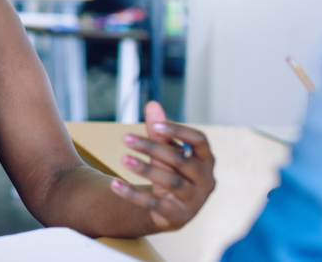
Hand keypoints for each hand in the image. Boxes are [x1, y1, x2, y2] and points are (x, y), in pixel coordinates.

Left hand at [109, 101, 214, 231]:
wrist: (174, 208)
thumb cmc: (173, 169)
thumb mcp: (166, 149)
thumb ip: (159, 129)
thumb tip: (152, 104)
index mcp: (206, 158)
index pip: (199, 140)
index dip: (178, 130)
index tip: (155, 124)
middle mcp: (206, 179)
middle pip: (180, 160)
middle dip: (152, 147)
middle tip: (125, 137)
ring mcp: (194, 200)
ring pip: (171, 182)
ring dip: (145, 169)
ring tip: (123, 158)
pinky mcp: (178, 217)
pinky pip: (154, 204)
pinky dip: (133, 194)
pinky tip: (115, 184)